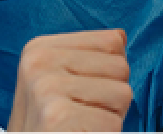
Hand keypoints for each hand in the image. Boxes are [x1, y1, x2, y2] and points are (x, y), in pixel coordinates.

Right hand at [6, 30, 132, 133]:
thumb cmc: (48, 126)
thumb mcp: (56, 82)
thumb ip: (87, 57)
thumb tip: (121, 38)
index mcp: (40, 48)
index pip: (112, 41)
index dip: (110, 73)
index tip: (83, 92)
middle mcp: (40, 62)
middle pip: (120, 67)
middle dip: (112, 96)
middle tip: (84, 115)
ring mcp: (47, 88)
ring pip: (123, 94)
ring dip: (111, 118)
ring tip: (82, 125)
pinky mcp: (57, 116)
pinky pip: (113, 123)